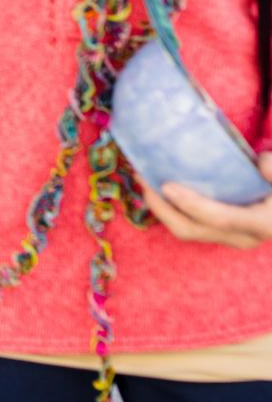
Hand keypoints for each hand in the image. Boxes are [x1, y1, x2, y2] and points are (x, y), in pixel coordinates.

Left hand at [144, 153, 271, 248]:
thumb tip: (262, 163)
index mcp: (261, 224)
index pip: (220, 219)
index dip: (191, 205)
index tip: (166, 186)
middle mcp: (242, 236)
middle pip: (191, 229)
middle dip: (161, 207)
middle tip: (142, 177)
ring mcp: (229, 238)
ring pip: (186, 230)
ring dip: (160, 207)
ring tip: (143, 178)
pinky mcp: (220, 232)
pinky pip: (189, 224)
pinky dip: (170, 208)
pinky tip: (157, 185)